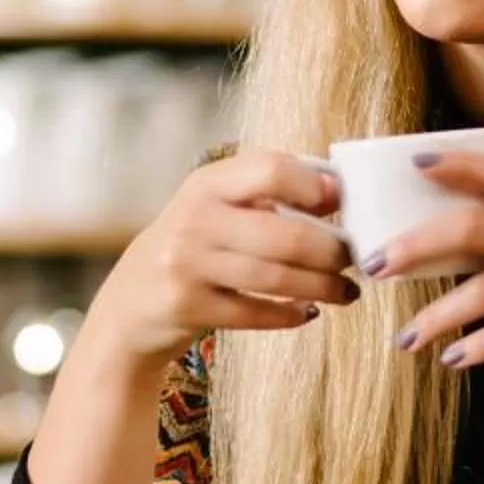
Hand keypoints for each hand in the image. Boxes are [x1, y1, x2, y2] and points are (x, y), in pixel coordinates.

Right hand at [79, 151, 355, 370]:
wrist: (129, 303)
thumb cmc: (191, 247)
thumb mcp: (215, 208)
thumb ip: (263, 195)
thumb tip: (338, 191)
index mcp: (207, 183)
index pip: (270, 168)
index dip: (313, 185)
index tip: (340, 202)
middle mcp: (194, 218)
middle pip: (285, 234)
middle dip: (332, 251)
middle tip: (353, 259)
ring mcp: (187, 264)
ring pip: (276, 278)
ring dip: (322, 287)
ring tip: (346, 291)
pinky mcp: (188, 306)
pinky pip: (255, 313)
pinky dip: (290, 314)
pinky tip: (308, 312)